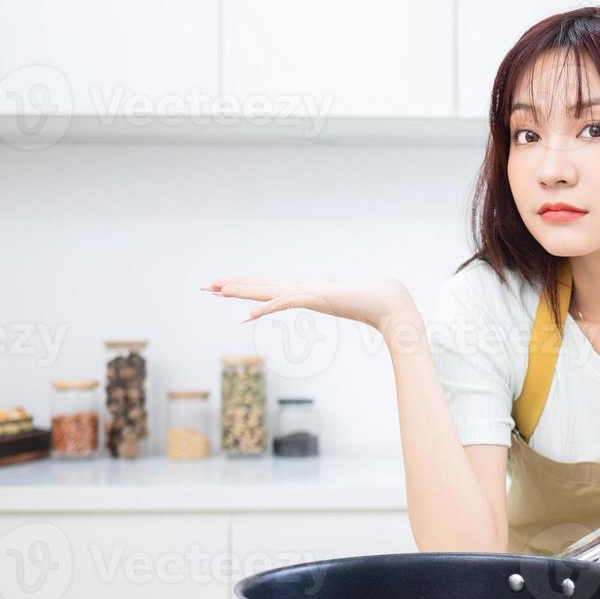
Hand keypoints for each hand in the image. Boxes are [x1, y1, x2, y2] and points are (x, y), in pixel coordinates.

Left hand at [201, 276, 413, 332]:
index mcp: (309, 291)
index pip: (272, 288)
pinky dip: (267, 308)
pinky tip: (249, 314)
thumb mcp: (347, 310)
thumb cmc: (372, 307)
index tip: (227, 287)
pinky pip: (287, 304)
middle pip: (263, 286)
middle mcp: (305, 287)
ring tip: (219, 290)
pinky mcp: (318, 298)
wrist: (391, 302)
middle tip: (209, 284)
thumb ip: (337, 308)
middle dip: (235, 285)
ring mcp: (311, 291)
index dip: (248, 287)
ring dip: (243, 291)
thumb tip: (335, 307)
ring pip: (269, 291)